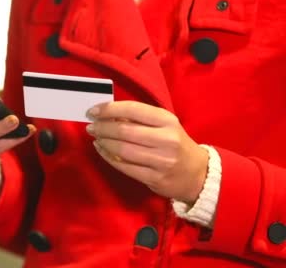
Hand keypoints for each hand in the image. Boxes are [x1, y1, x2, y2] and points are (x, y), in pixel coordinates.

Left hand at [85, 101, 208, 203]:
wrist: (197, 174)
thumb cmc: (175, 144)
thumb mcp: (164, 126)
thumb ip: (140, 118)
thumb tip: (107, 113)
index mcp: (168, 121)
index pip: (133, 109)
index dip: (109, 109)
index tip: (93, 111)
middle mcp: (166, 139)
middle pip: (124, 130)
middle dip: (102, 127)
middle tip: (91, 126)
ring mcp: (161, 161)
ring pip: (122, 149)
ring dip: (103, 142)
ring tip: (96, 137)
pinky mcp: (154, 178)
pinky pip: (124, 166)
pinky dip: (108, 157)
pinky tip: (102, 150)